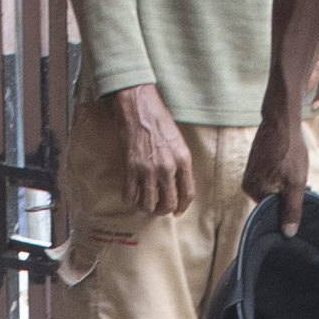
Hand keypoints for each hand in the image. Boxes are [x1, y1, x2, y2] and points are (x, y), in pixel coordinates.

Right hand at [108, 87, 193, 209]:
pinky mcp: (131, 167)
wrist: (138, 106)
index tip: (177, 212)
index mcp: (183, 160)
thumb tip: (177, 183)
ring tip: (144, 204)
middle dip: (163, 210)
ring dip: (146, 207)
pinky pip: (131, 194)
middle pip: (169, 203)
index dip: (182, 206)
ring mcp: (148, 169)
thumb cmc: (158, 120)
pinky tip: (131, 196)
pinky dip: (130, 199)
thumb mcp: (178, 141)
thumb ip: (180, 163)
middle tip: (158, 209)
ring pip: (149, 203)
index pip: (187, 193)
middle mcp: (168, 167)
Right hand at [243, 101, 316, 212]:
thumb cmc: (289, 151)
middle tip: (300, 183)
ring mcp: (250, 172)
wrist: (281, 120)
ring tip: (294, 171)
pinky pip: (270, 177)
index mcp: (254, 191)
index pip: (271, 212)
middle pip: (271, 200)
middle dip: (287, 196)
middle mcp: (247, 184)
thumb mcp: (296, 184)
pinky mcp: (255, 163)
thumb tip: (288, 234)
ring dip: (285, 184)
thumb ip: (292, 209)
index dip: (287, 209)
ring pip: (272, 188)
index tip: (299, 199)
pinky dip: (281, 174)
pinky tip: (289, 165)